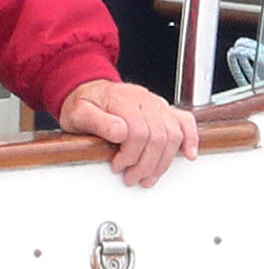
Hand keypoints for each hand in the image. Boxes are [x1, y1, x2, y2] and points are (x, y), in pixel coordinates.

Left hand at [58, 79, 197, 187]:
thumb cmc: (83, 104)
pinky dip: (191, 138)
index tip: (118, 166)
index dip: (130, 155)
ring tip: (147, 176)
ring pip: (173, 134)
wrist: (88, 90)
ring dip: (163, 161)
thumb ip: (97, 121)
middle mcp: (143, 99)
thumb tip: (120, 132)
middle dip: (146, 164)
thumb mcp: (78, 112)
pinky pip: (185, 121)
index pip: (138, 132)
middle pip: (158, 136)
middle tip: (131, 178)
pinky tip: (189, 154)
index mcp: (122, 99)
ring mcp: (156, 103)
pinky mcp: (163, 109)